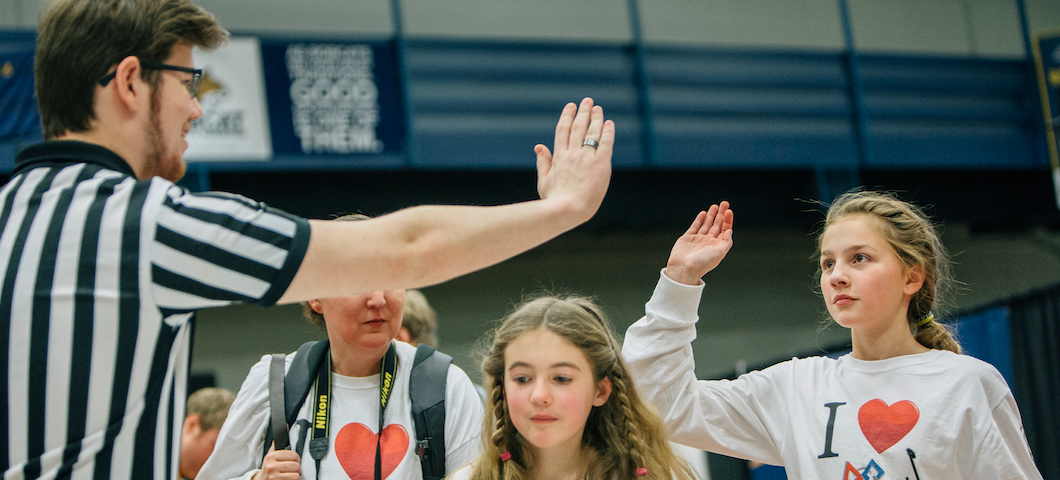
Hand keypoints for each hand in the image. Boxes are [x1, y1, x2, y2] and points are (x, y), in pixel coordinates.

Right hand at [254, 444, 301, 479]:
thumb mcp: (269, 457)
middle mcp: (271, 466)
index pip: (293, 455)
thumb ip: (275, 447)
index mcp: (271, 457)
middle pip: (296, 465)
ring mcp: (274, 476)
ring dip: (295, 475)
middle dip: (296, 468)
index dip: (297, 459)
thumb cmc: (268, 469)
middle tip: (292, 469)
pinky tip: (288, 479)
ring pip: (296, 475)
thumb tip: (281, 434)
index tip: (295, 461)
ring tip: (290, 474)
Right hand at [534, 97, 613, 221]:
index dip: (567, 116)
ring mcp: (587, 158)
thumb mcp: (544, 180)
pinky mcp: (600, 164)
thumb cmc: (554, 200)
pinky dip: (607, 132)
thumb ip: (543, 162)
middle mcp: (573, 153)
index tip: (570, 106)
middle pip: (578, 127)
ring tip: (598, 108)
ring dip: (595, 118)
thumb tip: (539, 147)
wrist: (568, 209)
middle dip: (583, 112)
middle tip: (587, 101)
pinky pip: (605, 143)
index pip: (563, 131)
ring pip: (592, 132)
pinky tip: (609, 123)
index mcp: (559, 157)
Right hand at [665, 202, 734, 284]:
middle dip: (721, 215)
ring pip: (706, 224)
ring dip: (711, 215)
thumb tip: (730, 231)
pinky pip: (695, 226)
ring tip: (715, 206)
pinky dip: (700, 219)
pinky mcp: (688, 238)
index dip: (727, 220)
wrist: (684, 268)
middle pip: (717, 225)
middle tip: (725, 203)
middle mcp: (708, 242)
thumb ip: (726, 242)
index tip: (729, 211)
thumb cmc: (702, 263)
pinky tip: (703, 213)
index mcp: (717, 246)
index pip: (724, 230)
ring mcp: (698, 239)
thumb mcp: (719, 253)